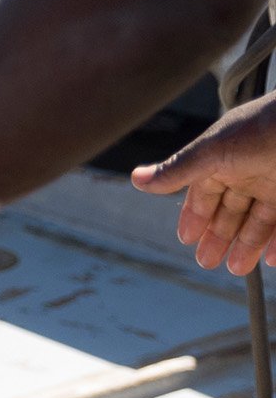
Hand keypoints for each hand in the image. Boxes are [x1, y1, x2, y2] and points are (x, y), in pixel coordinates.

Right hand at [135, 90, 275, 273]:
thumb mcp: (213, 151)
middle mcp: (249, 172)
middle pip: (230, 211)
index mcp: (223, 159)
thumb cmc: (263, 128)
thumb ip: (178, 170)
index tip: (186, 238)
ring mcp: (275, 184)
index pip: (204, 193)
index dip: (194, 215)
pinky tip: (271, 259)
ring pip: (259, 221)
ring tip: (237, 268)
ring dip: (247, 245)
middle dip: (219, 236)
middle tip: (207, 262)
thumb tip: (137, 179)